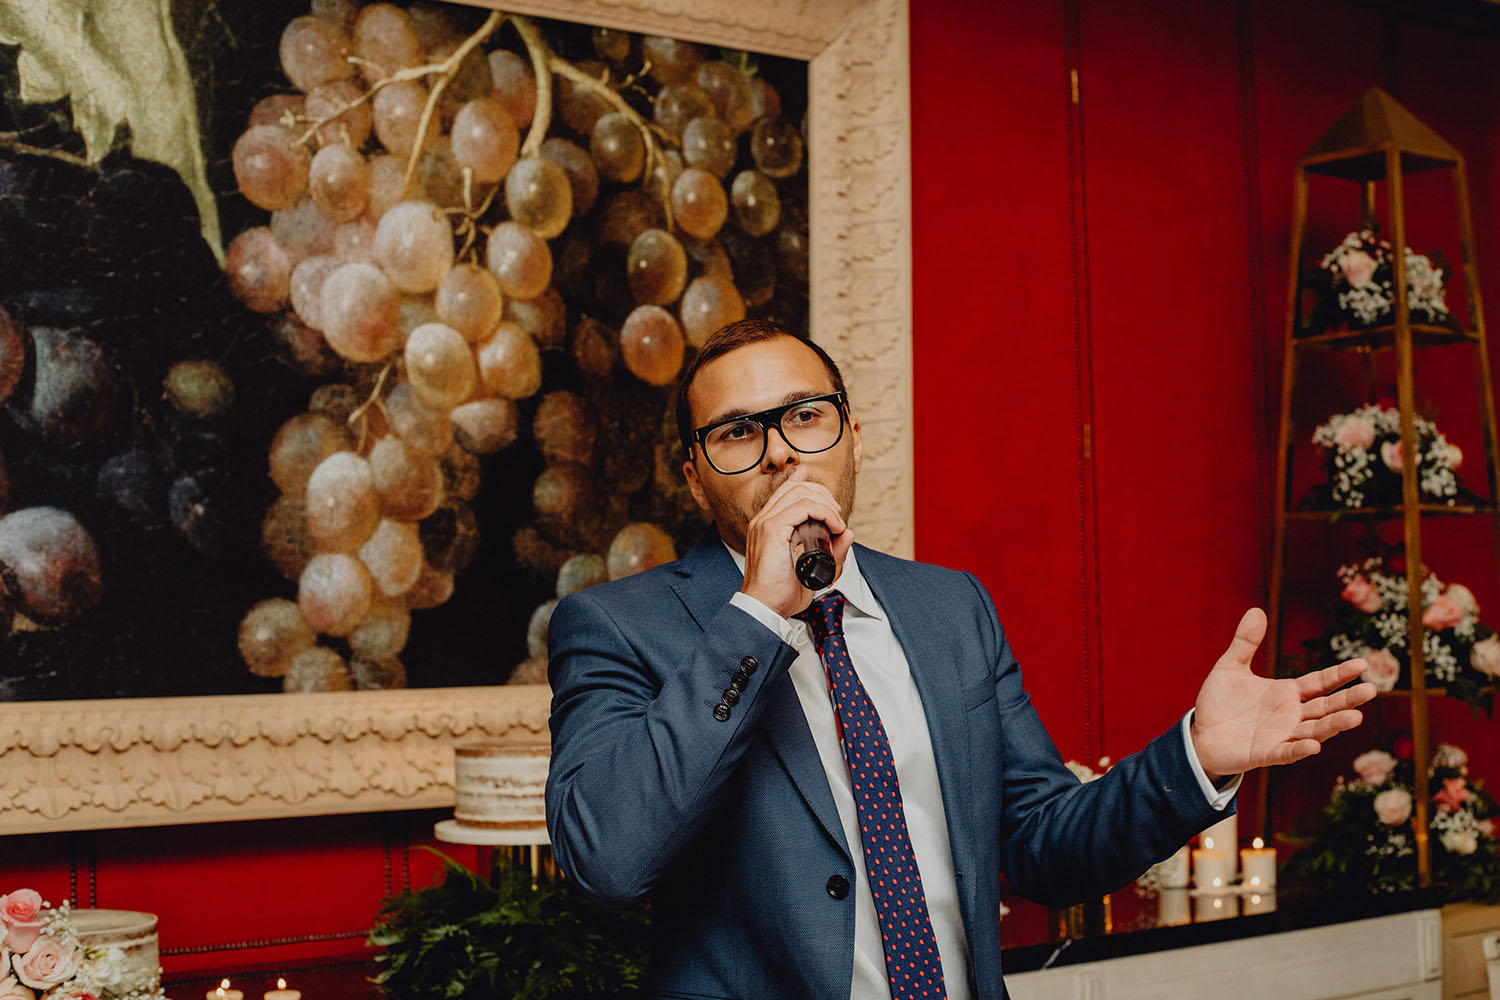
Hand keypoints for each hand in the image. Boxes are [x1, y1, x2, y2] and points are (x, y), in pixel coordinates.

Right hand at [740, 467, 853, 617]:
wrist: (764, 608)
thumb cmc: (781, 592)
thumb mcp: (812, 567)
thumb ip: (831, 550)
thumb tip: (848, 533)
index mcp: (767, 525)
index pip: (787, 491)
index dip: (811, 487)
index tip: (830, 502)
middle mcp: (764, 519)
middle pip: (797, 487)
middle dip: (825, 497)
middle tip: (837, 517)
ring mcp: (766, 523)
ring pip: (801, 493)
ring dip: (827, 504)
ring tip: (837, 523)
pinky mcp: (772, 530)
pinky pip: (803, 507)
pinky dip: (824, 513)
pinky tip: (833, 526)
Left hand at [1190, 608, 1374, 779]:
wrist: (1199, 735)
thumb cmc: (1219, 703)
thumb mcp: (1230, 667)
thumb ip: (1245, 642)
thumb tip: (1257, 610)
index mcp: (1287, 693)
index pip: (1320, 682)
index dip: (1340, 674)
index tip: (1362, 663)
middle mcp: (1291, 715)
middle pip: (1325, 707)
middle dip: (1347, 700)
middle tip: (1371, 690)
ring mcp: (1281, 735)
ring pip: (1314, 730)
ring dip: (1333, 725)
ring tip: (1355, 717)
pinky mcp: (1265, 753)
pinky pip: (1286, 752)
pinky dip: (1300, 749)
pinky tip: (1314, 745)